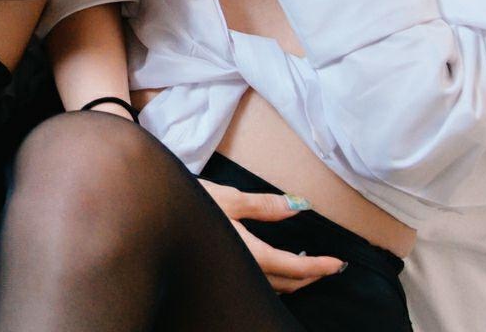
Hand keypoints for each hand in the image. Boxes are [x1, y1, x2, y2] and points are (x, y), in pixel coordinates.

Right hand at [197, 180, 344, 292]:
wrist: (147, 209)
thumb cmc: (185, 200)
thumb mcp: (228, 197)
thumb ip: (265, 206)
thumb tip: (298, 207)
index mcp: (249, 253)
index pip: (294, 267)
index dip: (319, 267)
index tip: (338, 264)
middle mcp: (242, 270)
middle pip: (287, 283)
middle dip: (311, 277)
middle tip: (328, 267)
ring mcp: (229, 274)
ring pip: (271, 287)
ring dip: (293, 280)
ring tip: (305, 268)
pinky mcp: (220, 271)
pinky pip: (256, 284)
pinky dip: (273, 280)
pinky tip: (272, 270)